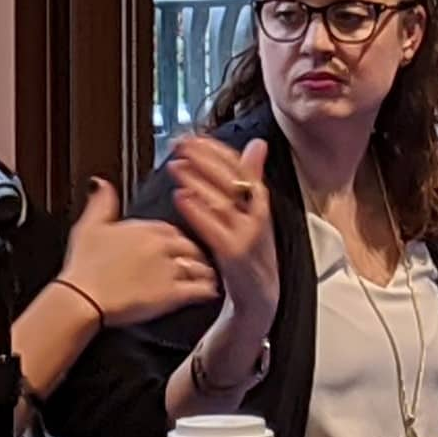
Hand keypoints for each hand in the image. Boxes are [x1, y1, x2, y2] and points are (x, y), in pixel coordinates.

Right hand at [57, 179, 221, 326]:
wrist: (82, 298)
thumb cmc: (83, 267)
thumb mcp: (88, 226)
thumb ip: (101, 202)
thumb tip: (101, 184)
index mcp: (146, 227)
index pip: (173, 229)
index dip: (177, 240)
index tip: (177, 247)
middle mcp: (163, 245)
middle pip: (192, 246)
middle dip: (195, 255)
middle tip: (196, 263)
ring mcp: (170, 269)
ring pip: (201, 266)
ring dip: (205, 272)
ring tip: (205, 278)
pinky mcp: (173, 294)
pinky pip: (202, 289)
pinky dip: (208, 290)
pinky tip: (208, 293)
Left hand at [165, 135, 281, 336]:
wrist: (261, 300)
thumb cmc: (252, 255)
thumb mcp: (255, 214)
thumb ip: (252, 178)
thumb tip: (257, 144)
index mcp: (260, 205)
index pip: (242, 169)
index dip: (219, 151)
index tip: (196, 137)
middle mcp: (257, 218)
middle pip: (234, 180)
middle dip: (206, 159)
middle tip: (182, 144)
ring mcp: (247, 236)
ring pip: (223, 201)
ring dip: (199, 181)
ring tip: (176, 166)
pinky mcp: (234, 255)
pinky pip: (215, 230)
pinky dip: (199, 212)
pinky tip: (182, 198)